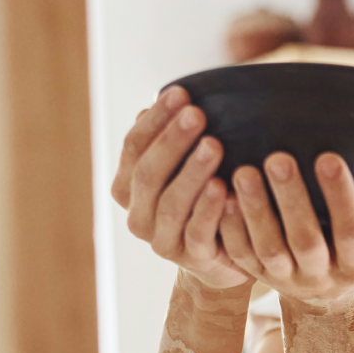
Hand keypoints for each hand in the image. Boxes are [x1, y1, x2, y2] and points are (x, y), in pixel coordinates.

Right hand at [111, 86, 251, 289]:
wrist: (223, 257)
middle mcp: (138, 215)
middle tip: (198, 113)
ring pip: (171, 203)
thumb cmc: (203, 200)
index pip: (134, 147)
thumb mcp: (187, 168)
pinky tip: (224, 187)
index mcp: (129, 188)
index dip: (156, 120)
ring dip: (192, 171)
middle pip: (149, 172)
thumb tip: (168, 96)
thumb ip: (175, 140)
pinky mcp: (191, 258)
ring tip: (214, 145)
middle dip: (173, 140)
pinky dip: (209, 209)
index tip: (181, 93)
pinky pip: (198, 232)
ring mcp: (161, 240)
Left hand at [219, 152, 353, 305]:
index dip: (341, 197)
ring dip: (254, 210)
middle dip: (291, 198)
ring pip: (268, 248)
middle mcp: (320, 276)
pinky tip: (222, 195)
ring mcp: (285, 278)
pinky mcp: (257, 275)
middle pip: (305, 240)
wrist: (324, 296)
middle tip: (278, 158)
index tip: (329, 158)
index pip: (352, 231)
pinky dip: (230, 226)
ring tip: (243, 172)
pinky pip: (241, 254)